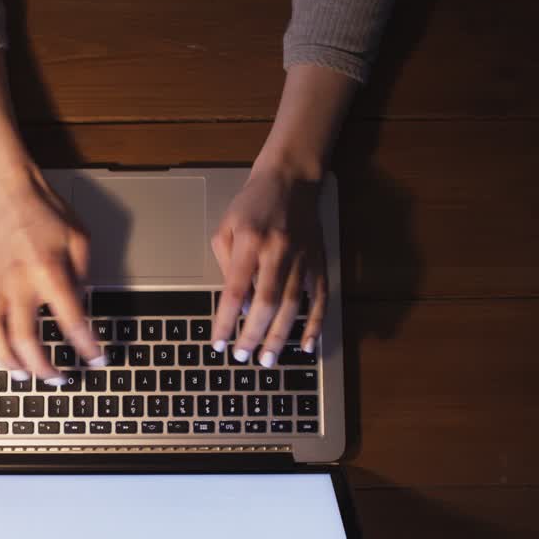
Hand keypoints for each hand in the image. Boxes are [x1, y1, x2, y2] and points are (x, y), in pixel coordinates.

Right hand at [0, 168, 103, 382]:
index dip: (86, 344)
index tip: (97, 359)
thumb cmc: (45, 215)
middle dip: (42, 365)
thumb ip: (82, 276)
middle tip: (58, 378)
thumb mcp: (80, 239)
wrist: (8, 197)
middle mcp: (18, 282)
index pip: (70, 317)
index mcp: (47, 269)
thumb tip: (82, 308)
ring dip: (8, 361)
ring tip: (24, 376)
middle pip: (23, 336)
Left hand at [210, 166, 327, 365]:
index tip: (219, 343)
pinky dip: (315, 323)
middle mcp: (277, 250)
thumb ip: (226, 266)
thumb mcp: (225, 227)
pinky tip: (307, 345)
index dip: (226, 320)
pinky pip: (319, 297)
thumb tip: (239, 306)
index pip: (234, 290)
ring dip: (280, 336)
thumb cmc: (252, 204)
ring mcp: (302, 257)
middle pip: (266, 302)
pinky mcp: (319, 261)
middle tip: (244, 358)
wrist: (290, 179)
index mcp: (249, 241)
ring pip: (292, 304)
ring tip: (269, 359)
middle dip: (254, 334)